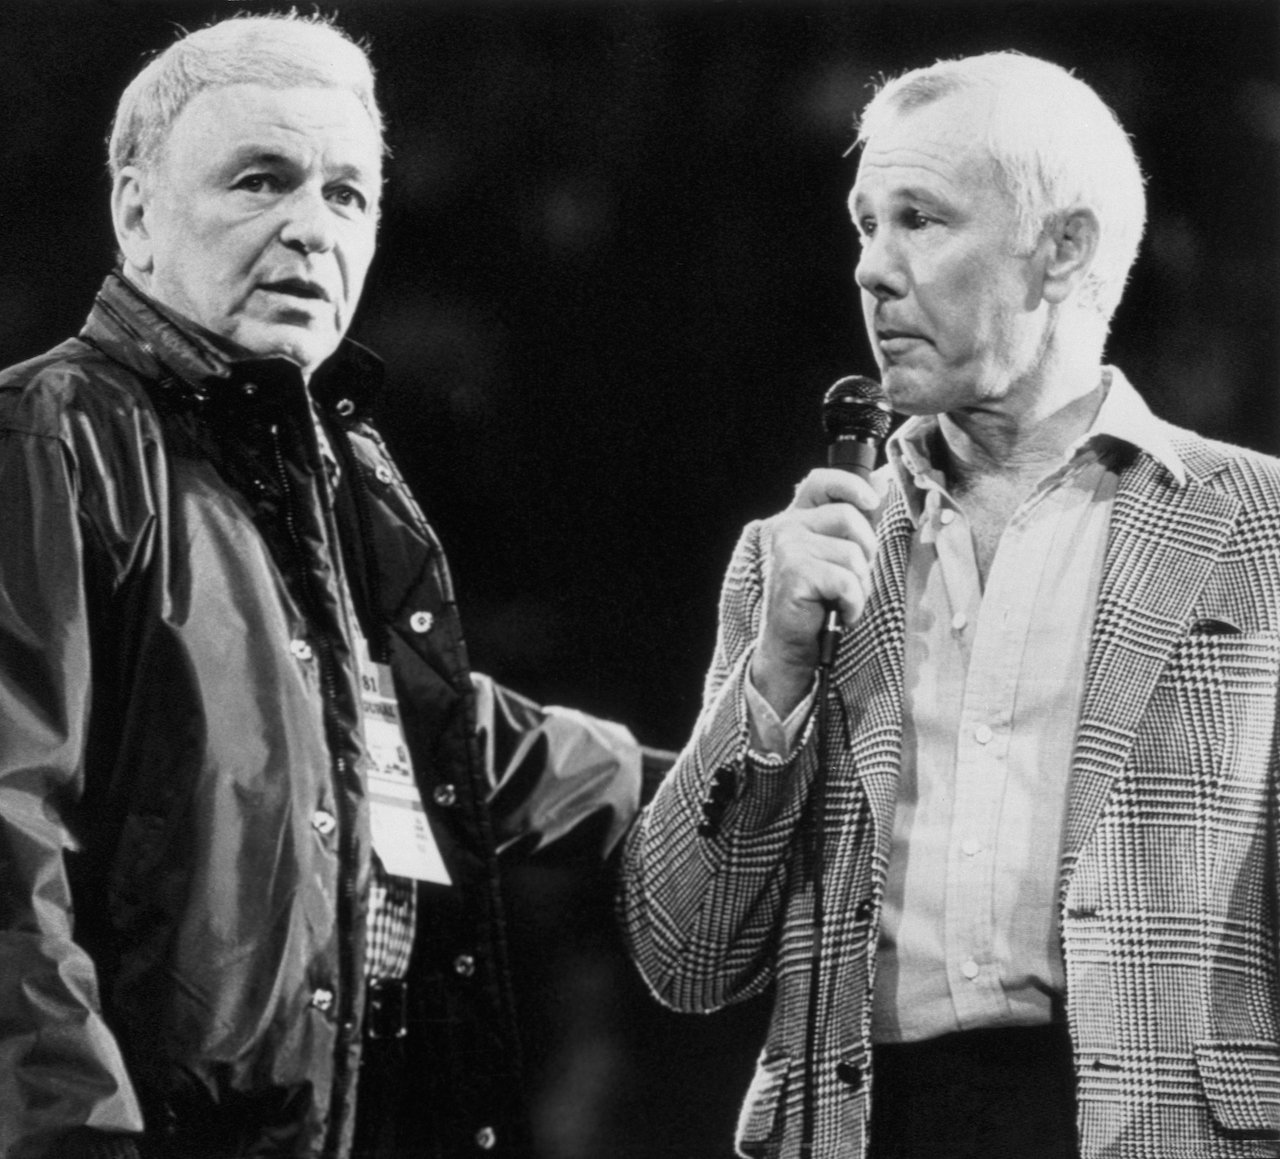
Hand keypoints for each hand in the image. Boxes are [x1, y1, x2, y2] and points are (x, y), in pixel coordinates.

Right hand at [750, 468, 879, 716]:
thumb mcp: (835, 556)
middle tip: (853, 577)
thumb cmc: (817, 601)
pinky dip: (852, 603)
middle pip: (849, 516)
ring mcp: (788, 549)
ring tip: (842, 599)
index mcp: (797, 519)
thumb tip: (880, 484)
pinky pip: (846, 581)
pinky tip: (838, 612)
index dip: (850, 484)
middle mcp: (787, 528)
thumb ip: (852, 523)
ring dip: (859, 584)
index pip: (821, 481)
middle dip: (866, 550)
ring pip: (852, 553)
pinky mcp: (795, 574)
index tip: (872, 502)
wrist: (790, 644)